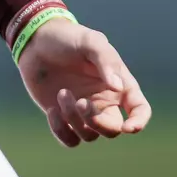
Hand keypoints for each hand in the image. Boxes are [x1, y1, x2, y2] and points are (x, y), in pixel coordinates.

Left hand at [16, 18, 150, 146]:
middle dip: (98, 122)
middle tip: (80, 102)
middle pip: (112, 130)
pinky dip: (61, 131)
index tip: (129, 127)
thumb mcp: (90, 41)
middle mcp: (104, 102)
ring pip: (89, 135)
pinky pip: (69, 139)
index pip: (140, 109)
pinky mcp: (62, 116)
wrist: (36, 40)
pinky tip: (52, 110)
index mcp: (118, 85)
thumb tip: (118, 87)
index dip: (139, 122)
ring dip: (74, 119)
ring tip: (61, 93)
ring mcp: (83, 111)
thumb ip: (105, 60)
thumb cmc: (68, 38)